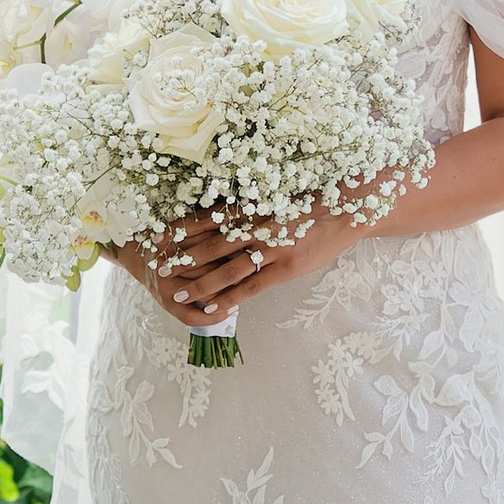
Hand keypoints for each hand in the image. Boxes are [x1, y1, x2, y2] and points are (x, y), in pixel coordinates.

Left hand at [147, 207, 353, 325]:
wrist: (347, 210)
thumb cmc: (313, 202)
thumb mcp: (277, 197)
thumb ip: (253, 208)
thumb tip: (228, 215)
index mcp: (253, 208)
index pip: (208, 219)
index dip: (182, 228)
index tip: (159, 234)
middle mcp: (257, 227)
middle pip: (210, 245)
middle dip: (182, 257)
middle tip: (157, 267)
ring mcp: (271, 249)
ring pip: (226, 269)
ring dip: (200, 283)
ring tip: (177, 293)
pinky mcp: (285, 269)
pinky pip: (251, 287)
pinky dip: (229, 298)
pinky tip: (212, 306)